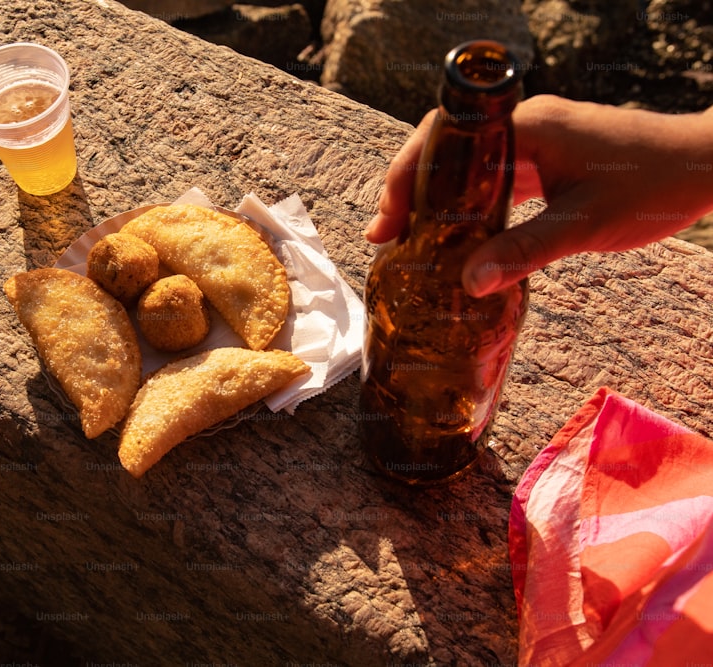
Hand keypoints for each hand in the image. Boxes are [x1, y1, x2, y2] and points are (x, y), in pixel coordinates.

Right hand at [365, 95, 712, 296]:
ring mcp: (534, 141)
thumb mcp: (584, 224)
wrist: (706, 166)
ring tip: (406, 239)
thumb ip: (524, 251)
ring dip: (434, 198)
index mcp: (526, 128)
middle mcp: (523, 127)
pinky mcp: (546, 158)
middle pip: (445, 150)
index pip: (443, 140)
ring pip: (465, 165)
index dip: (404, 180)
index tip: (385, 224)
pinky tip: (454, 235)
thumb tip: (469, 284)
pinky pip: (490, 176)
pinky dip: (465, 203)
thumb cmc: (653, 187)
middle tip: (385, 237)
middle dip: (408, 190)